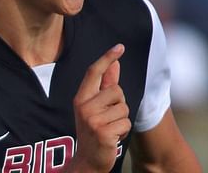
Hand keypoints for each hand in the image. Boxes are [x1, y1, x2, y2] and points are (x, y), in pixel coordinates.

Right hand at [68, 44, 130, 172]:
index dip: (106, 58)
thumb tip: (115, 64)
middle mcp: (84, 106)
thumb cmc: (94, 130)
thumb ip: (106, 85)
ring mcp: (92, 120)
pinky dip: (124, 131)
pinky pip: (126, 123)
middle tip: (108, 118)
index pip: (93, 72)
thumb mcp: (96, 107)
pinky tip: (113, 138)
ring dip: (122, 120)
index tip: (120, 47)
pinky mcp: (103, 133)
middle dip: (120, 104)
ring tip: (110, 129)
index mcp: (81, 98)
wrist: (87, 161)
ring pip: (124, 108)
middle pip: (116, 91)